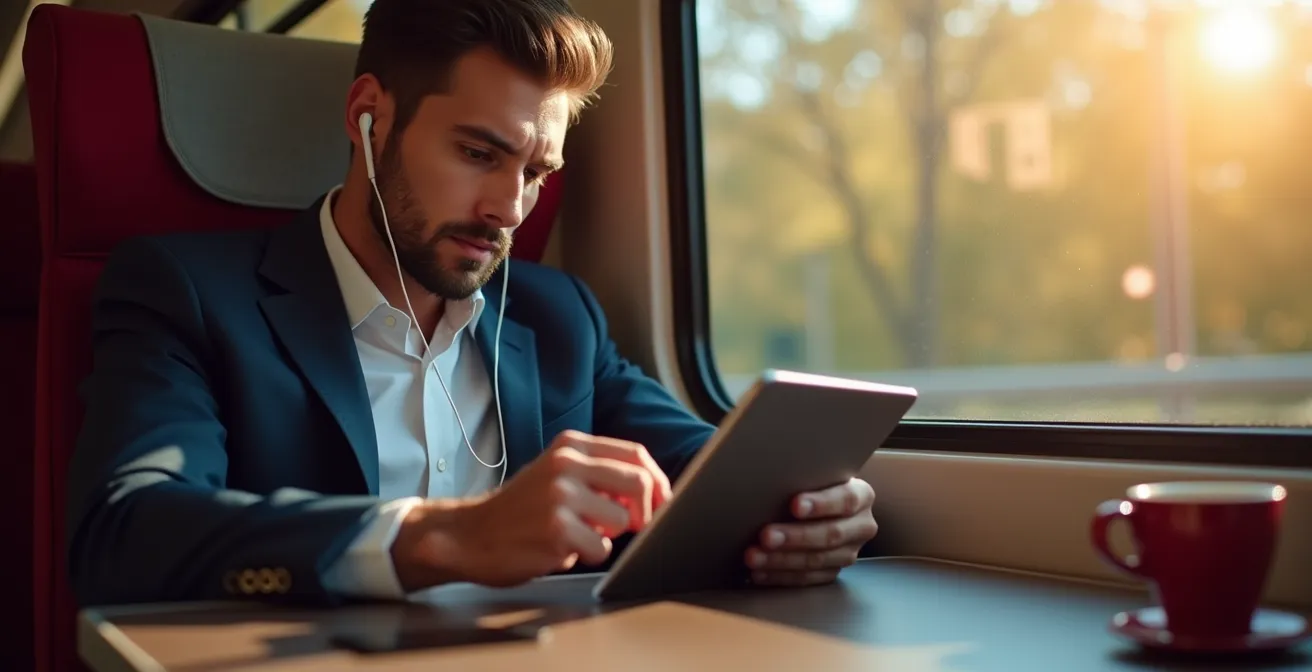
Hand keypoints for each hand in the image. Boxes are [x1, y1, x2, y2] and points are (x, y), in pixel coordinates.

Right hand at [391, 430, 671, 589]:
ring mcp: (561, 495)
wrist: (470, 534)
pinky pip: (601, 548)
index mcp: (571, 445)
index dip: (658, 481)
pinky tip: (562, 548)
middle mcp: (567, 464)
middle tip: (638, 526)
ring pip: (622, 519)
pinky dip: (590, 555)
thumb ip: (598, 475)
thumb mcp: (558, 475)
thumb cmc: (521, 510)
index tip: (662, 502)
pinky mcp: (556, 528)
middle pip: (639, 482)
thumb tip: (651, 491)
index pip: (636, 454)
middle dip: (648, 510)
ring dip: (609, 536)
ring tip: (580, 536)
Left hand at [745, 478, 877, 586]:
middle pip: (831, 534)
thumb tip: (770, 479)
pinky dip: (780, 576)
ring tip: (754, 557)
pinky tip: (759, 572)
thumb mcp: (815, 473)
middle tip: (766, 536)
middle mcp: (861, 526)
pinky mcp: (833, 571)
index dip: (821, 503)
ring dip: (782, 560)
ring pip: (817, 560)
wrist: (821, 503)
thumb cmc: (813, 482)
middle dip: (796, 536)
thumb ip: (804, 476)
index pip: (846, 500)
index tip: (795, 505)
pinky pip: (807, 578)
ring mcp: (849, 552)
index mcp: (862, 496)